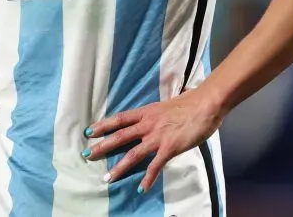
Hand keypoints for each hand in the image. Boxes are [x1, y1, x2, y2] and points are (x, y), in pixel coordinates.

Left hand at [84, 87, 224, 192]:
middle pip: (120, 136)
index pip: (119, 119)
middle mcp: (148, 124)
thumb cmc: (190, 103)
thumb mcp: (167, 106)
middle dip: (102, 146)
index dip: (103, 125)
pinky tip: (141, 189)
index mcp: (147, 112)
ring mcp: (158, 136)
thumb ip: (158, 114)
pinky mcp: (170, 148)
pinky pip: (155, 166)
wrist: (205, 104)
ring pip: (133, 154)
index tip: (89, 131)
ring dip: (119, 167)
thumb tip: (155, 117)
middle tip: (87, 155)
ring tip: (107, 178)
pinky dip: (148, 178)